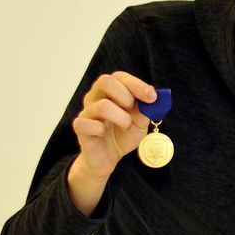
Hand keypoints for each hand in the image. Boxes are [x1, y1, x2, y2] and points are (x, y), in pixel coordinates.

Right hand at [67, 71, 155, 213]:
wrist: (108, 157)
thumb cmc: (123, 134)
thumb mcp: (140, 122)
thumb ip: (146, 110)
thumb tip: (154, 98)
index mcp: (110, 91)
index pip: (119, 77)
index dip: (136, 84)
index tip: (152, 97)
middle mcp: (95, 97)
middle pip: (105, 81)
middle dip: (126, 96)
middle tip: (133, 111)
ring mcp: (86, 111)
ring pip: (102, 105)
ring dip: (121, 117)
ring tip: (125, 126)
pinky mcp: (80, 127)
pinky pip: (87, 123)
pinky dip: (101, 129)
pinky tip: (104, 134)